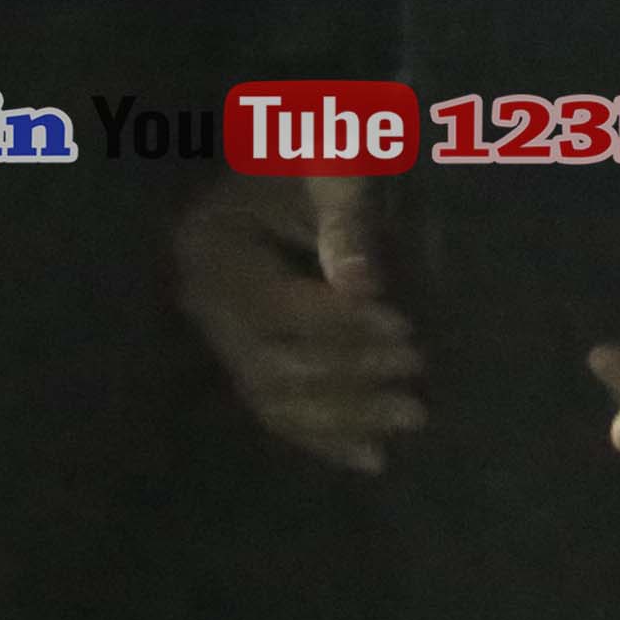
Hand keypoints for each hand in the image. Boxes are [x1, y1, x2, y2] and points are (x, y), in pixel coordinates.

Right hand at [174, 169, 418, 470]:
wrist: (290, 167)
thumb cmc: (310, 160)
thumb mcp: (327, 171)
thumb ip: (342, 221)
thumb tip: (362, 287)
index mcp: (209, 246)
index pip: (271, 304)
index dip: (335, 322)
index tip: (403, 324)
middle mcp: (202, 302)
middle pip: (268, 361)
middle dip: (347, 371)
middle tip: (417, 365)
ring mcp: (223, 338)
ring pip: (274, 397)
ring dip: (344, 415)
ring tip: (412, 415)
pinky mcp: (250, 361)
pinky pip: (279, 412)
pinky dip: (324, 438)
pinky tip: (373, 459)